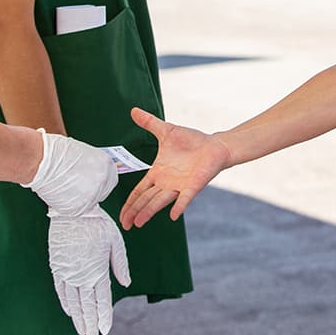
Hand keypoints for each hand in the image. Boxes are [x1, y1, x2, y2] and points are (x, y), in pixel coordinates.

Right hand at [23, 131, 117, 215]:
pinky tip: (61, 192)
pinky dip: (70, 203)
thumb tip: (91, 172)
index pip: (110, 179)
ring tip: (65, 186)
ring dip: (80, 197)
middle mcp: (102, 181)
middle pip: (103, 191)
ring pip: (89, 202)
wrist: (40, 161)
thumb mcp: (82, 153)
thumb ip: (91, 165)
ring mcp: (91, 196)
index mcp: (106, 165)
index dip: (100, 180)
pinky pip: (77, 208)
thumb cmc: (56, 152)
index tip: (91, 180)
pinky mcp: (78, 208)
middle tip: (76, 184)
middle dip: (92, 189)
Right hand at [48, 210, 130, 334]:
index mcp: (98, 270)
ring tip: (81, 330)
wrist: (71, 211)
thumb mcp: (116, 241)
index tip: (105, 330)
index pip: (102, 300)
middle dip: (90, 323)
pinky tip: (69, 312)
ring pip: (72, 301)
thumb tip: (127, 283)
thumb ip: (120, 264)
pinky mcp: (57, 267)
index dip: (104, 316)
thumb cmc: (97, 223)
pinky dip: (65, 303)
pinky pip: (60, 290)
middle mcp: (81, 275)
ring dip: (77, 317)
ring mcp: (67, 273)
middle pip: (86, 305)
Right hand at [119, 108, 231, 228]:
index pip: (139, 191)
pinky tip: (172, 215)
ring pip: (160, 201)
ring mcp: (179, 186)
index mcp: (157, 173)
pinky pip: (184, 199)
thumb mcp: (166, 131)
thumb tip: (133, 110)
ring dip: (149, 211)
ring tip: (139, 223)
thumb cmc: (192, 141)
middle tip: (125, 224)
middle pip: (146, 200)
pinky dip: (179, 206)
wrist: (214, 145)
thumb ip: (149, 123)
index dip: (129, 203)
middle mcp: (166, 183)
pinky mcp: (193, 186)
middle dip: (135, 211)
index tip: (121, 215)